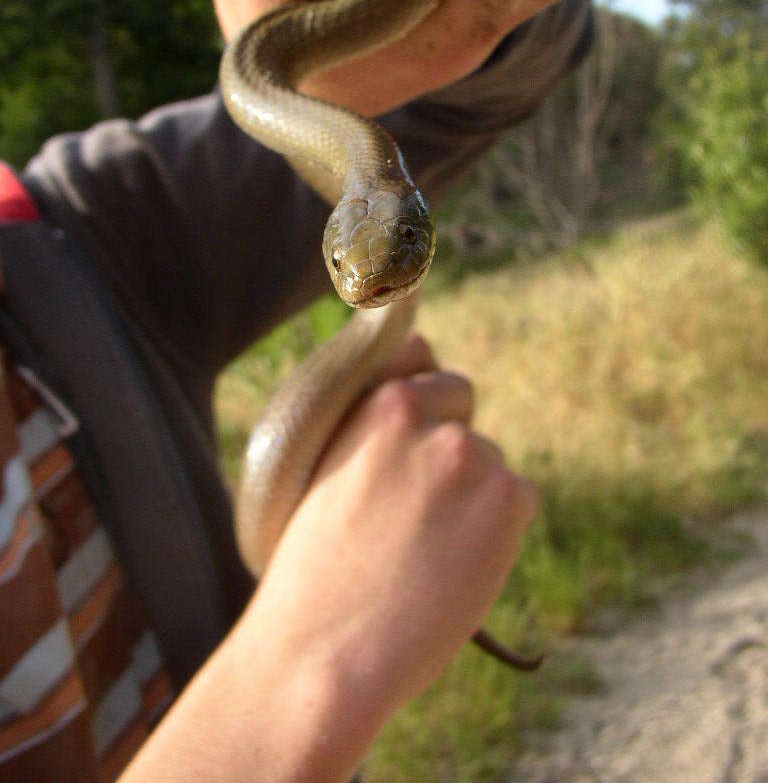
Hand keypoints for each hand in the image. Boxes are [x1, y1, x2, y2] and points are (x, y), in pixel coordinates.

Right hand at [121, 335, 536, 781]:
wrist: (323, 653)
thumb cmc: (309, 574)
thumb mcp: (318, 472)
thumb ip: (364, 427)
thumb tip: (414, 393)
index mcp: (370, 400)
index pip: (418, 357)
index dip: (419, 393)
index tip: (418, 416)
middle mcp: (423, 411)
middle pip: (460, 402)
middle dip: (448, 439)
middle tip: (423, 504)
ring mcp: (469, 451)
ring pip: (488, 461)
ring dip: (472, 494)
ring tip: (428, 554)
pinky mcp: (509, 496)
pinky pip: (519, 499)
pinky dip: (499, 530)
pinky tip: (458, 566)